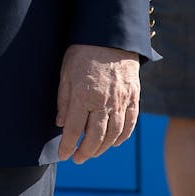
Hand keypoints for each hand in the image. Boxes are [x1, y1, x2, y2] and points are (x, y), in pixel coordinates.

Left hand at [55, 43, 140, 162]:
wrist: (110, 37)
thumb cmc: (83, 52)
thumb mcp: (65, 72)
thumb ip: (64, 100)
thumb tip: (61, 124)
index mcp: (84, 95)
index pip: (75, 129)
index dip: (68, 145)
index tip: (64, 155)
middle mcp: (104, 102)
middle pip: (96, 136)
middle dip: (86, 151)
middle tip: (78, 159)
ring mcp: (121, 101)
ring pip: (114, 134)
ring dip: (103, 148)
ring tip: (93, 153)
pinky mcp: (133, 97)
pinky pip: (130, 123)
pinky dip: (122, 137)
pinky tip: (114, 143)